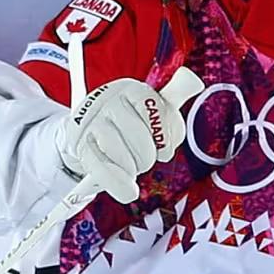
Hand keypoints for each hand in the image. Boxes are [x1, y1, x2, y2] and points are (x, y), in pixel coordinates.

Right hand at [52, 76, 189, 203]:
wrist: (88, 130)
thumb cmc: (129, 122)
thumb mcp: (152, 108)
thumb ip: (176, 96)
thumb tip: (194, 82)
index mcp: (131, 88)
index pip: (153, 109)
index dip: (164, 135)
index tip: (164, 150)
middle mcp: (107, 99)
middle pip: (138, 135)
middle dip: (148, 156)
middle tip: (146, 160)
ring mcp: (90, 121)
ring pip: (120, 153)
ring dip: (133, 168)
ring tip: (132, 168)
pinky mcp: (79, 144)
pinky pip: (100, 168)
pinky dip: (117, 184)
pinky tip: (128, 192)